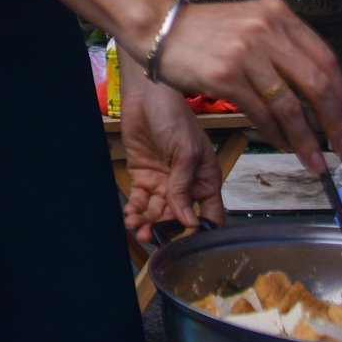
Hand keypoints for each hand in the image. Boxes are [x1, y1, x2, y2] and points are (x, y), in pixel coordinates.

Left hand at [121, 83, 224, 236]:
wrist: (146, 95)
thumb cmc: (175, 117)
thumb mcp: (185, 152)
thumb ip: (183, 187)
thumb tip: (189, 222)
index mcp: (205, 179)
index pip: (210, 214)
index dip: (201, 232)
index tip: (188, 246)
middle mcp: (186, 185)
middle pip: (178, 218)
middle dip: (166, 230)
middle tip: (151, 236)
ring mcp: (163, 181)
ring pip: (158, 212)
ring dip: (148, 222)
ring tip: (137, 228)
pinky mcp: (143, 176)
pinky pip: (141, 200)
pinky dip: (136, 210)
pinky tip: (131, 216)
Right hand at [148, 0, 341, 174]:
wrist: (157, 26)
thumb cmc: (204, 31)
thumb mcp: (250, 24)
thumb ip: (282, 48)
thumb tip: (317, 94)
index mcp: (278, 15)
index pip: (326, 60)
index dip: (341, 97)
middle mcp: (266, 30)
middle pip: (316, 85)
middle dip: (334, 123)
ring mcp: (246, 53)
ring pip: (290, 106)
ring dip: (306, 139)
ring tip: (314, 159)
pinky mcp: (225, 76)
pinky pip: (262, 113)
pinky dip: (277, 134)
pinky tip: (282, 144)